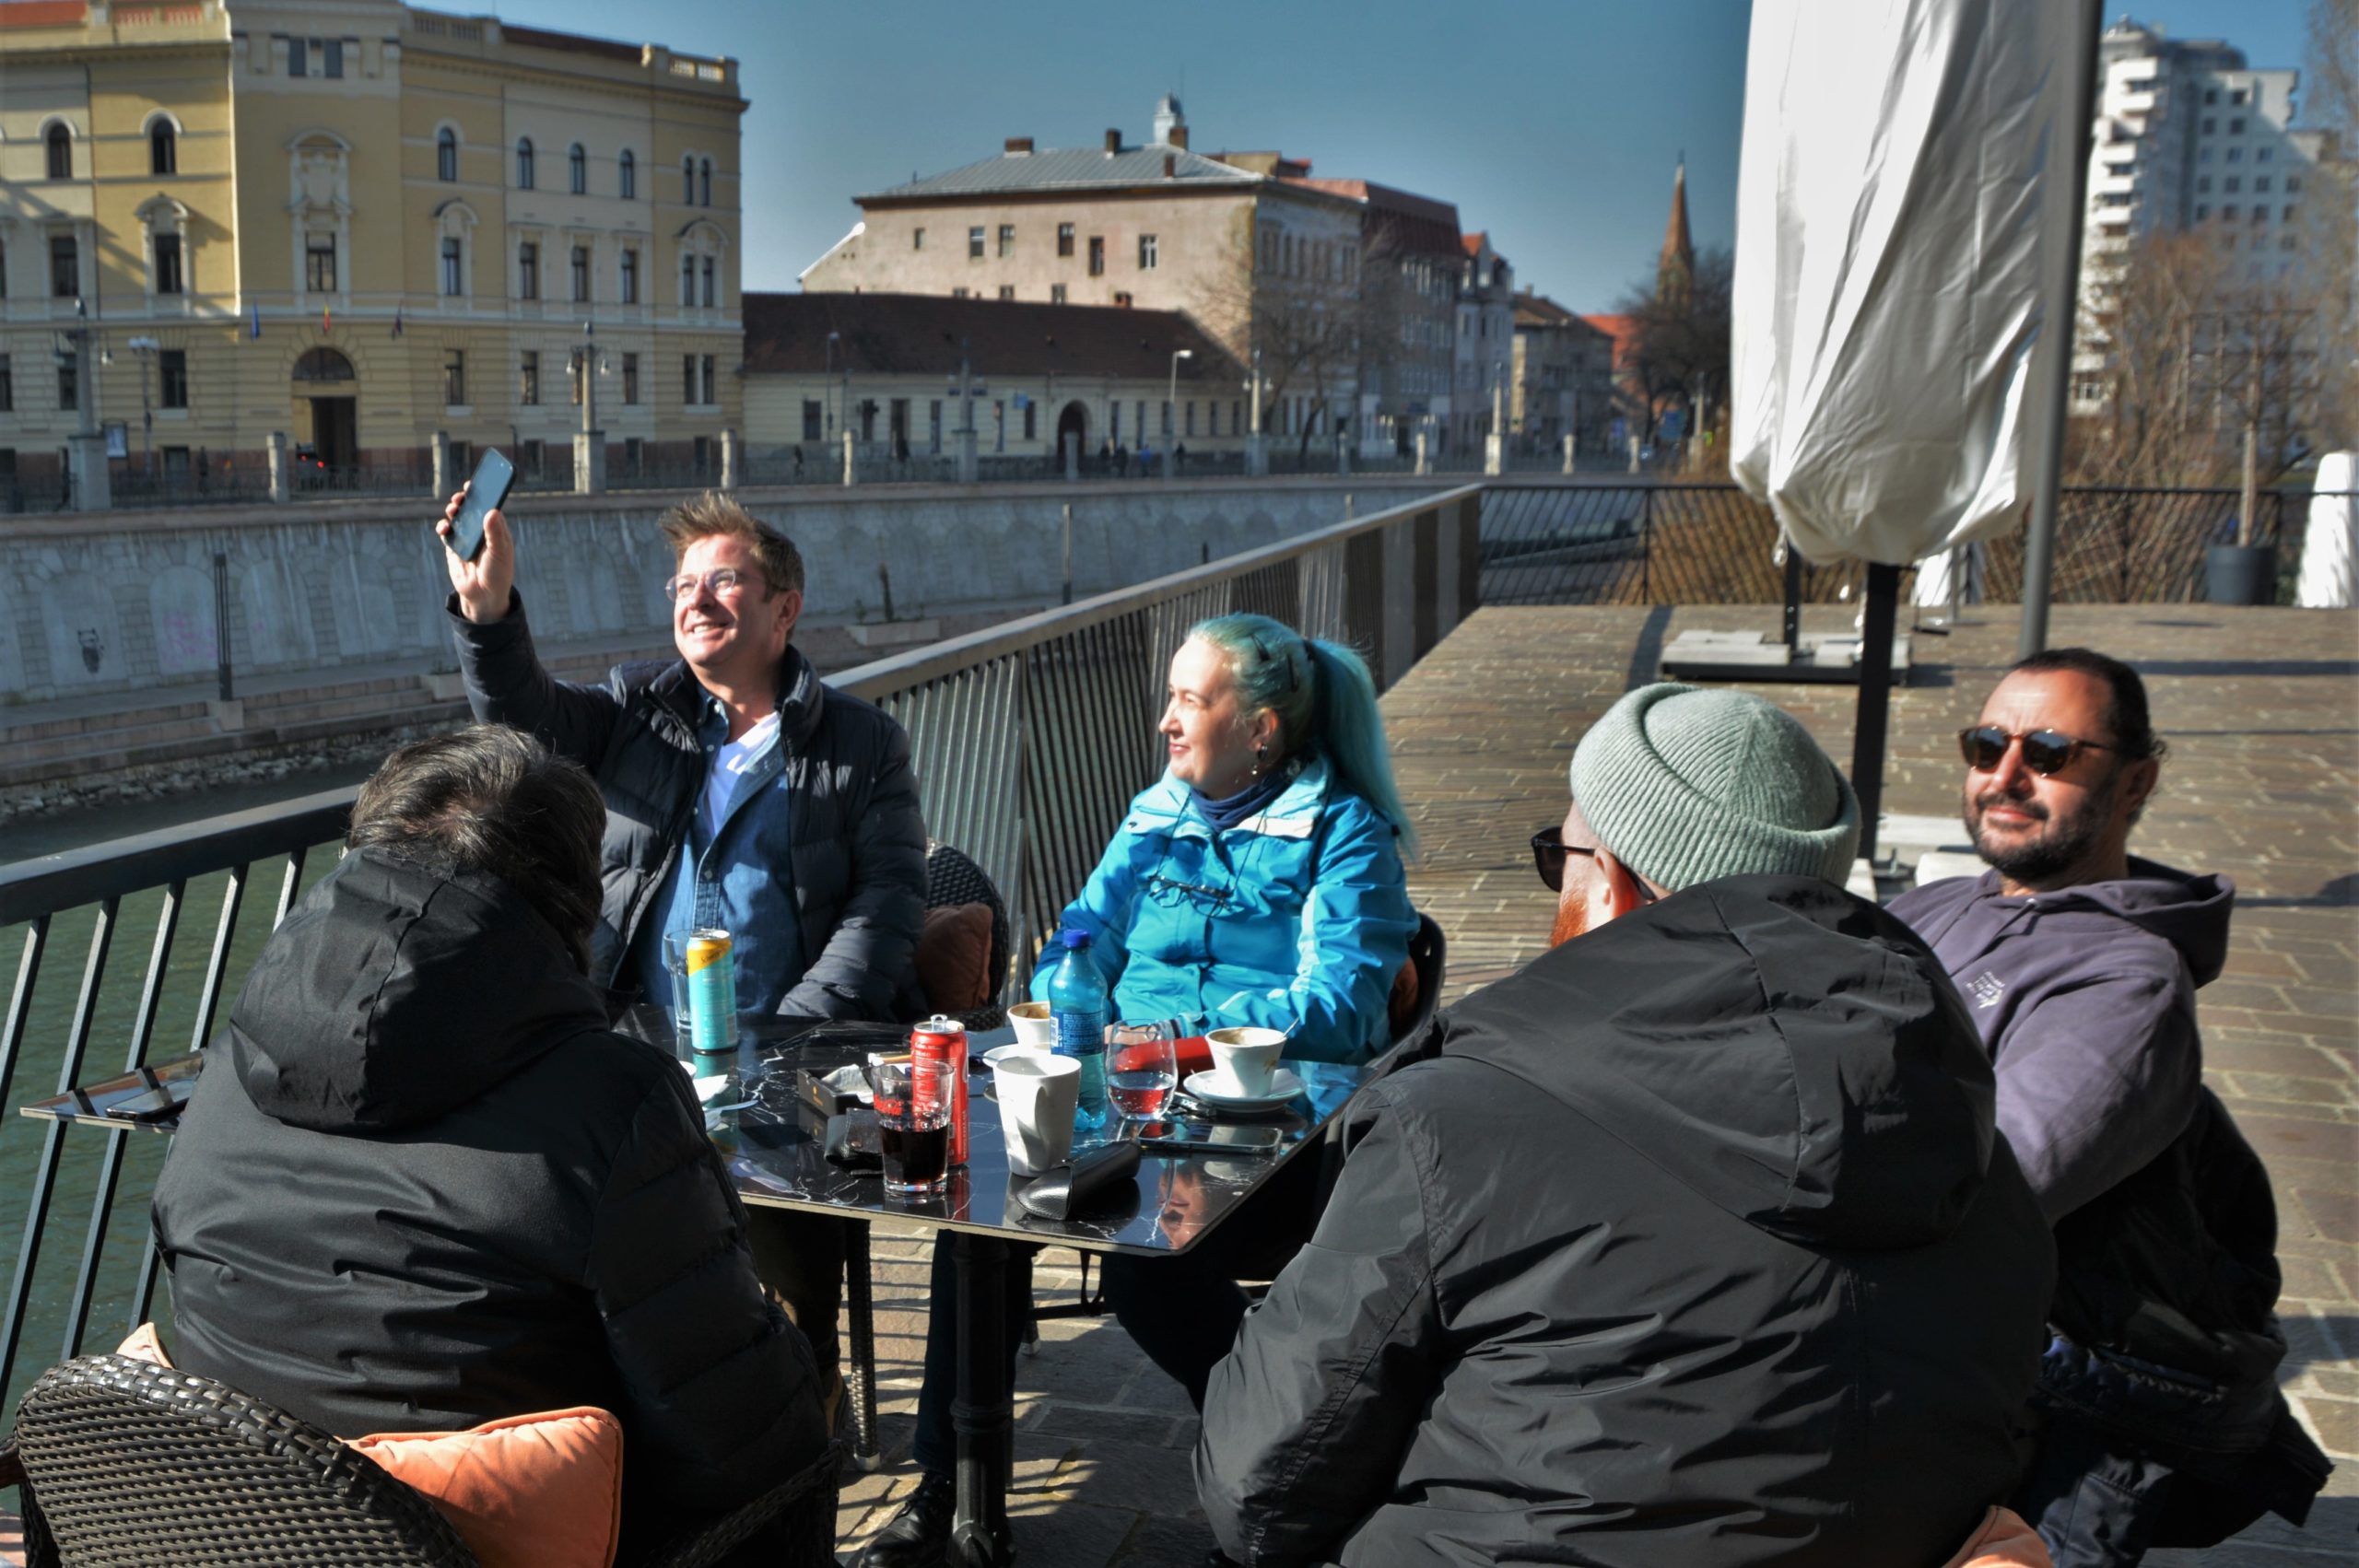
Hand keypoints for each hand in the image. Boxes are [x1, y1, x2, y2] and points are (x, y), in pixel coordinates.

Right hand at [435, 487, 514, 623]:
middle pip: (471, 509)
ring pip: (457, 518)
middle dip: (464, 500)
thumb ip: (495, 533)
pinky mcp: (453, 547)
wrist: (483, 596)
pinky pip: (446, 532)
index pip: (489, 506)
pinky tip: (445, 528)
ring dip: (453, 511)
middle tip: (460, 497)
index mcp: (496, 529)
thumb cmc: (497, 574)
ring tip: (453, 511)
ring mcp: (466, 538)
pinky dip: (443, 527)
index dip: (482, 493)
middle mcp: (481, 531)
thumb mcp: (500, 553)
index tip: (474, 483)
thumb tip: (492, 511)